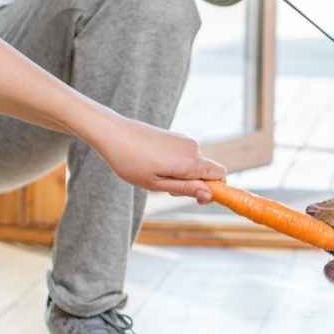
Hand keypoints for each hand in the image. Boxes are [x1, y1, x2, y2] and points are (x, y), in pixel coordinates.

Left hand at [98, 116, 225, 200]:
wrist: (113, 133)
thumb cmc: (131, 162)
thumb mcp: (157, 184)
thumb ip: (186, 188)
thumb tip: (209, 194)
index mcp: (190, 162)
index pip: (221, 175)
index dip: (215, 190)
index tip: (196, 199)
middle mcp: (193, 148)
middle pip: (208, 171)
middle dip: (195, 184)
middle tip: (167, 189)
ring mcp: (184, 140)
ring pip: (195, 164)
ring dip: (184, 175)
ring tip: (156, 175)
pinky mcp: (176, 136)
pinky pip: (186, 155)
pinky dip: (177, 164)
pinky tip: (154, 164)